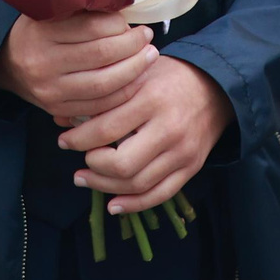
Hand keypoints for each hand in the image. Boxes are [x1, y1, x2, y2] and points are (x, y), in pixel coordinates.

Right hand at [0, 11, 157, 123]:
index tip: (132, 22)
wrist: (5, 64)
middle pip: (101, 55)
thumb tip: (124, 10)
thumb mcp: (49, 13)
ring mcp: (50, 90)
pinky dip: (123, 93)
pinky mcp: (57, 109)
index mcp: (41, 32)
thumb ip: (81, 11)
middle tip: (147, 38)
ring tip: (149, 57)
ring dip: (134, 70)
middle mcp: (43, 62)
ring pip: (103, 84)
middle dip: (132, 47)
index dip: (118, 25)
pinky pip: (99, 105)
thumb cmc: (36, 32)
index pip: (91, 27)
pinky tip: (137, 81)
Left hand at [62, 56, 231, 214]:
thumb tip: (63, 118)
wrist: (216, 88)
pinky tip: (113, 204)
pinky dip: (133, 205)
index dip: (78, 139)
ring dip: (105, 187)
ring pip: (137, 184)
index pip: (105, 129)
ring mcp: (182, 152)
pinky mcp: (191, 168)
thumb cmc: (168, 77)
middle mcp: (168, 128)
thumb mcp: (136, 74)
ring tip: (85, 179)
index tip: (64, 140)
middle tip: (79, 161)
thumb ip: (103, 96)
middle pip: (121, 164)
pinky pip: (159, 195)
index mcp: (151, 99)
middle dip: (92, 166)